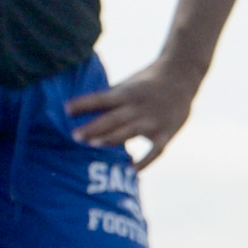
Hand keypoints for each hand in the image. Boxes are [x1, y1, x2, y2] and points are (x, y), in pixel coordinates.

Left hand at [67, 57, 205, 163]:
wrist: (182, 77)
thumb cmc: (147, 83)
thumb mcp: (128, 86)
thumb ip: (109, 101)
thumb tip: (79, 112)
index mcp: (128, 93)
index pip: (102, 98)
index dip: (84, 104)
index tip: (66, 109)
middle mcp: (139, 107)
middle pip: (113, 118)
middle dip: (94, 127)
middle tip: (75, 136)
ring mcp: (154, 121)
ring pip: (130, 132)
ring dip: (112, 139)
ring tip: (93, 145)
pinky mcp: (166, 133)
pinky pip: (155, 151)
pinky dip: (145, 162)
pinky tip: (131, 170)